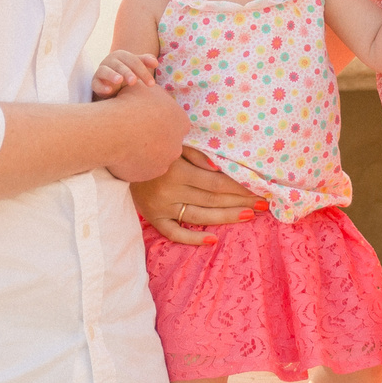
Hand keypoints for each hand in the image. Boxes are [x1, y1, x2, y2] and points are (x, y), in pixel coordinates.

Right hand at [92, 49, 157, 97]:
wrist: (109, 80)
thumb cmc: (126, 71)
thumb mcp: (136, 66)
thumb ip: (145, 61)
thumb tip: (156, 62)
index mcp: (122, 56)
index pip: (134, 62)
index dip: (143, 72)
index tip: (152, 84)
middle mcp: (110, 61)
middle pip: (120, 65)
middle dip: (128, 73)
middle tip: (134, 82)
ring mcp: (101, 71)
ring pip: (105, 71)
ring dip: (112, 75)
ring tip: (119, 80)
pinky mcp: (95, 82)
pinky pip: (96, 83)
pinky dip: (101, 87)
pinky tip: (109, 91)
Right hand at [100, 81, 188, 184]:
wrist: (115, 129)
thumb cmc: (129, 104)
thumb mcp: (145, 89)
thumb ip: (155, 95)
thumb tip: (154, 95)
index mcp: (181, 122)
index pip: (175, 124)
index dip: (160, 123)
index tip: (146, 121)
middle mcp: (178, 144)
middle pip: (168, 143)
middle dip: (155, 140)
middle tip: (136, 134)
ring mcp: (165, 161)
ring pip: (157, 158)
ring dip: (146, 154)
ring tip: (127, 145)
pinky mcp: (151, 175)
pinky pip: (144, 170)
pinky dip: (136, 165)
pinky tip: (123, 156)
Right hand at [133, 146, 261, 245]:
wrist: (118, 153)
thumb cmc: (154, 144)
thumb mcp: (175, 142)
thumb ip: (197, 155)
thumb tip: (220, 169)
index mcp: (177, 171)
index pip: (216, 184)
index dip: (239, 188)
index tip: (259, 190)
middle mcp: (169, 192)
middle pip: (212, 200)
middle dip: (240, 202)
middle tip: (263, 205)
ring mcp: (161, 207)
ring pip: (199, 217)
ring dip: (226, 218)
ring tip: (249, 216)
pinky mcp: (153, 218)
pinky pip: (174, 233)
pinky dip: (193, 238)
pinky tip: (213, 240)